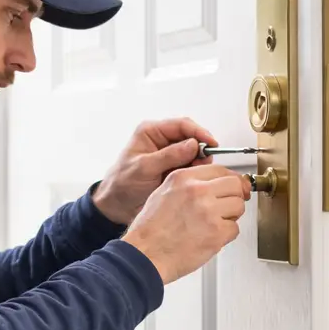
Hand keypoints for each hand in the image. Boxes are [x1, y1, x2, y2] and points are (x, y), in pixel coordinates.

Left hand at [91, 119, 219, 225]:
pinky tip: (193, 179)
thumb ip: (168, 156)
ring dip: (199, 161)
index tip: (211, 143)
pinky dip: (195, 171)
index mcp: (150, 132)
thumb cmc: (122, 184)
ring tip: (196, 173)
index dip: (198, 132)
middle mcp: (161, 140)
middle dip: (200, 148)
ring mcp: (169, 155)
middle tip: (205, 163)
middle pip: (191, 136)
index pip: (181, 124)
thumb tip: (192, 144)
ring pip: (193, 152)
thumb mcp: (143, 168)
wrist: (117, 205)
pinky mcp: (174, 168)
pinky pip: (191, 165)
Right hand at [121, 164, 250, 284]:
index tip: (234, 187)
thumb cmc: (150, 231)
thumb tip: (214, 184)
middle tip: (226, 208)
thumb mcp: (163, 194)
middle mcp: (197, 191)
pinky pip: (234, 229)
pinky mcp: (216, 232)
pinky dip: (225, 236)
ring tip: (212, 225)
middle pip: (235, 185)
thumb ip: (188, 185)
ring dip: (230, 217)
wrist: (145, 255)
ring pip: (238, 206)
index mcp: (183, 178)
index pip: (220, 170)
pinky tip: (209, 238)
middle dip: (234, 197)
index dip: (230, 180)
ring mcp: (208, 211)